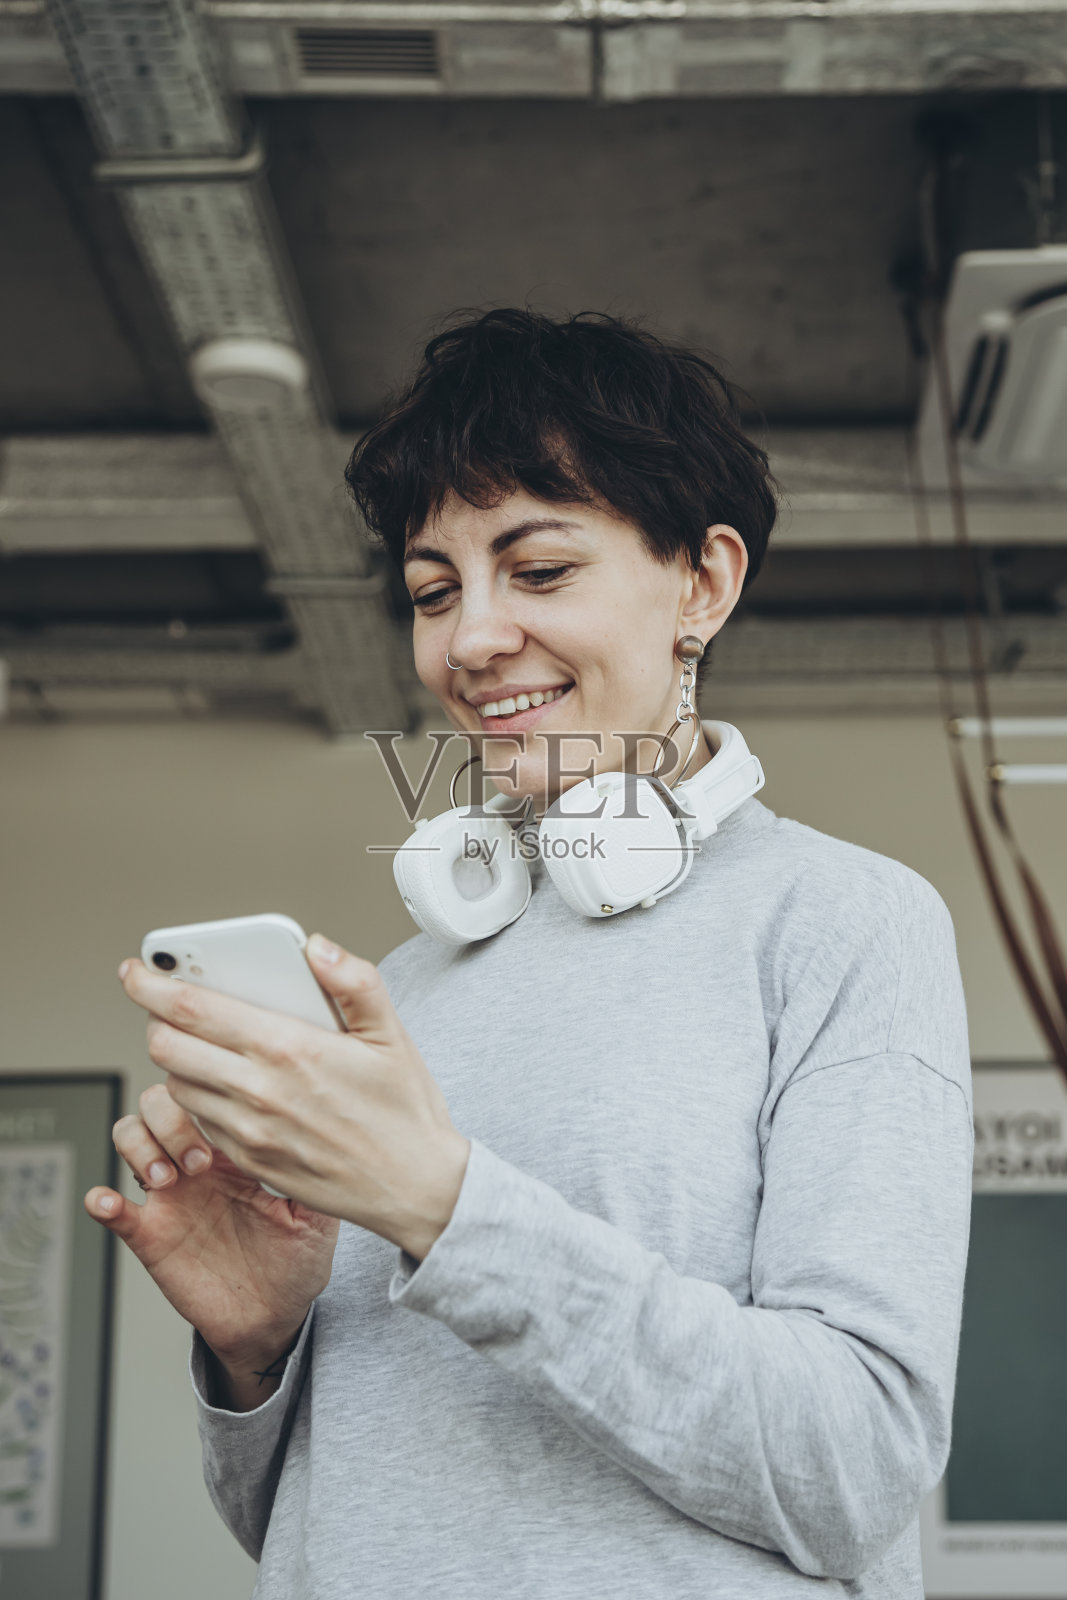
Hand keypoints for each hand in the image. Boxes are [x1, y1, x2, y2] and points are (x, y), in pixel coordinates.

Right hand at [85, 1092, 337, 1396]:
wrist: (274, 1316)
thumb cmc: (297, 1261)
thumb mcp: (319, 1213)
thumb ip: (316, 1174)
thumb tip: (327, 1136)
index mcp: (238, 1149)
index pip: (207, 1094)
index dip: (207, 1097)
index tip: (229, 1129)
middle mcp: (200, 1164)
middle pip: (160, 1103)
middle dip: (171, 1119)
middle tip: (198, 1161)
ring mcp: (172, 1196)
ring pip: (130, 1137)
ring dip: (139, 1147)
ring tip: (164, 1178)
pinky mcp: (151, 1235)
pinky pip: (114, 1211)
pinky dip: (101, 1200)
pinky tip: (108, 1202)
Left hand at [112, 935, 469, 1259]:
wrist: (415, 1187)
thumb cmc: (404, 1109)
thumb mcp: (391, 1033)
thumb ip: (353, 981)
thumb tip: (316, 946)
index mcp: (289, 1049)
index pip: (192, 1008)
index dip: (151, 984)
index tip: (136, 970)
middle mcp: (259, 1091)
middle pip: (166, 1046)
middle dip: (158, 1019)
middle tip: (171, 1005)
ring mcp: (250, 1132)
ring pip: (177, 1084)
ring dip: (177, 1059)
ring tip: (204, 1043)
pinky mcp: (251, 1161)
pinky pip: (200, 1121)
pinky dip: (199, 1095)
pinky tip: (227, 1083)